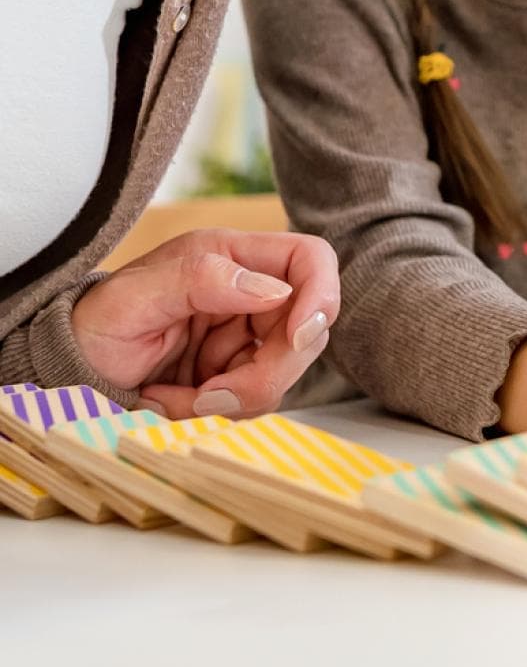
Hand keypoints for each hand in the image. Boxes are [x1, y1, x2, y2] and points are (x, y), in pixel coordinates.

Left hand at [72, 229, 337, 418]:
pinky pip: (253, 397)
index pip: (309, 259)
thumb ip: (205, 281)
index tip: (297, 338)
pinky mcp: (233, 372)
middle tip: (212, 395)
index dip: (321, 295)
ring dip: (235, 397)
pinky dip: (217, 409)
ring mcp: (243, 334)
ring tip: (180, 398)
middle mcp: (248, 292)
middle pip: (307, 328)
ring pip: (284, 370)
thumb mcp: (138, 296)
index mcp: (232, 257)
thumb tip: (276, 290)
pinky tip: (175, 401)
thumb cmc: (93, 323)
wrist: (66, 371)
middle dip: (269, 370)